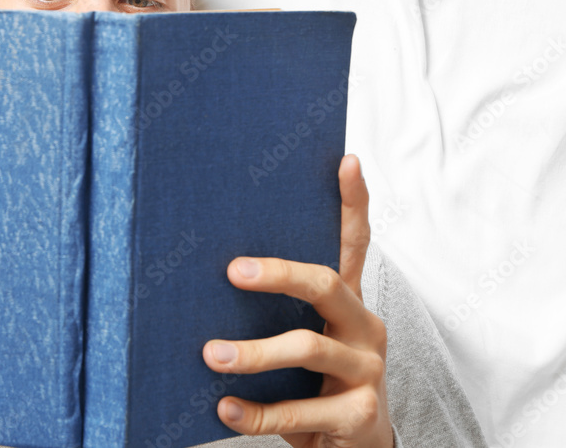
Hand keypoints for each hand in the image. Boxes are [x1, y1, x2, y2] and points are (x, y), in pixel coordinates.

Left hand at [202, 154, 392, 447]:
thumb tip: (214, 267)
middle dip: (279, 273)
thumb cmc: (314, 383)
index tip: (344, 161)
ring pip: (307, 348)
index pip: (355, 242)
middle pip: (325, 284)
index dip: (353, 202)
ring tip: (211, 354)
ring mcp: (366, 370)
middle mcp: (364, 326)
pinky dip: (256, 412)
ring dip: (253, 353)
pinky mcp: (359, 415)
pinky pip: (299, 411)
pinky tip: (224, 408)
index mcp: (349, 301)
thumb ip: (277, 310)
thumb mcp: (305, 339)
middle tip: (232, 270)